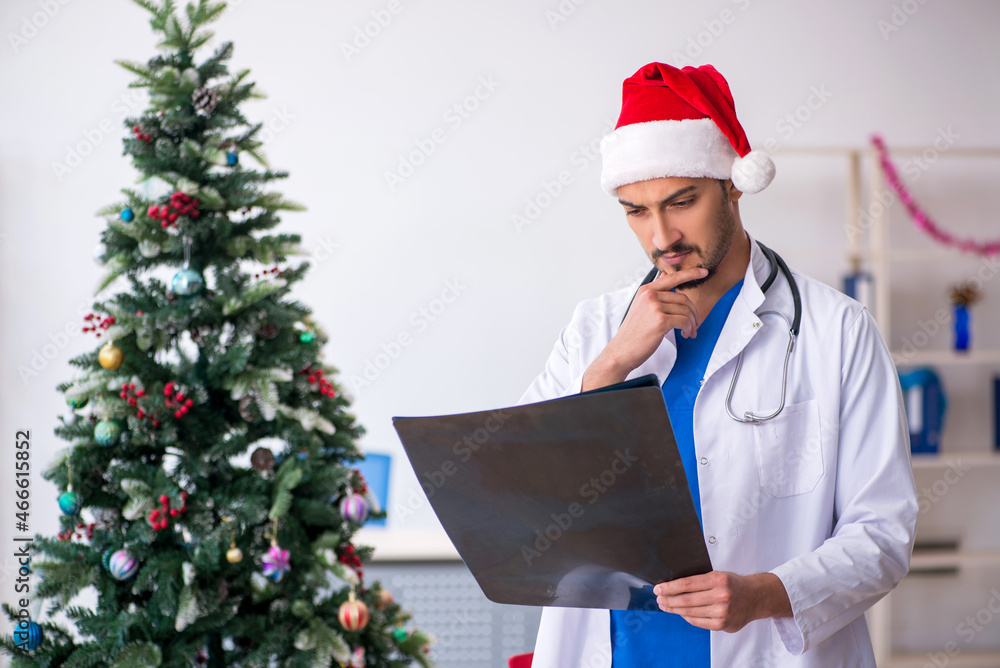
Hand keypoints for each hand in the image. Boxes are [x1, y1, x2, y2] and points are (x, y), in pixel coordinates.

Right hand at [582, 266, 706, 389]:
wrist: (622, 351)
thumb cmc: (633, 333)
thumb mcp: (640, 307)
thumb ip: (655, 294)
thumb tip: (665, 277)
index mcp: (645, 290)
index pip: (672, 278)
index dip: (690, 273)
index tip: (703, 272)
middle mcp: (650, 295)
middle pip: (683, 298)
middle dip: (693, 312)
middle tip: (694, 324)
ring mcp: (654, 307)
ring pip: (685, 311)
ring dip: (691, 323)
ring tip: (688, 332)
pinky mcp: (660, 320)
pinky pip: (684, 321)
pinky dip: (688, 328)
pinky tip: (684, 334)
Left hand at [653, 571, 791, 632]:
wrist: (756, 597)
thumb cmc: (734, 584)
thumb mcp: (719, 575)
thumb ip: (700, 580)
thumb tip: (674, 585)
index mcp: (718, 580)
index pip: (687, 584)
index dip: (670, 587)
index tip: (658, 588)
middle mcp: (721, 596)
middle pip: (686, 600)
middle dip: (668, 599)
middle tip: (659, 598)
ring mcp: (723, 612)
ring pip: (691, 612)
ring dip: (674, 609)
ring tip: (665, 606)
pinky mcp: (723, 624)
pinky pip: (698, 622)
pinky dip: (687, 617)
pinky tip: (681, 613)